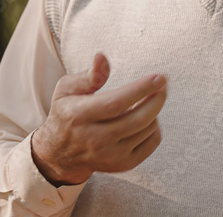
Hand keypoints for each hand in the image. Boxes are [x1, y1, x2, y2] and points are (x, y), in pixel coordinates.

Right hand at [30, 53, 167, 185]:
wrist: (59, 154)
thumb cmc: (67, 114)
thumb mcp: (67, 90)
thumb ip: (89, 75)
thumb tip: (102, 57)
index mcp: (79, 116)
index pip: (117, 103)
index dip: (142, 89)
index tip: (160, 77)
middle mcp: (94, 139)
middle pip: (138, 119)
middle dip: (157, 98)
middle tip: (163, 84)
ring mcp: (110, 155)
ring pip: (147, 129)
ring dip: (153, 111)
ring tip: (147, 100)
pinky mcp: (122, 165)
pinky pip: (152, 142)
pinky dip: (155, 127)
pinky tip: (146, 118)